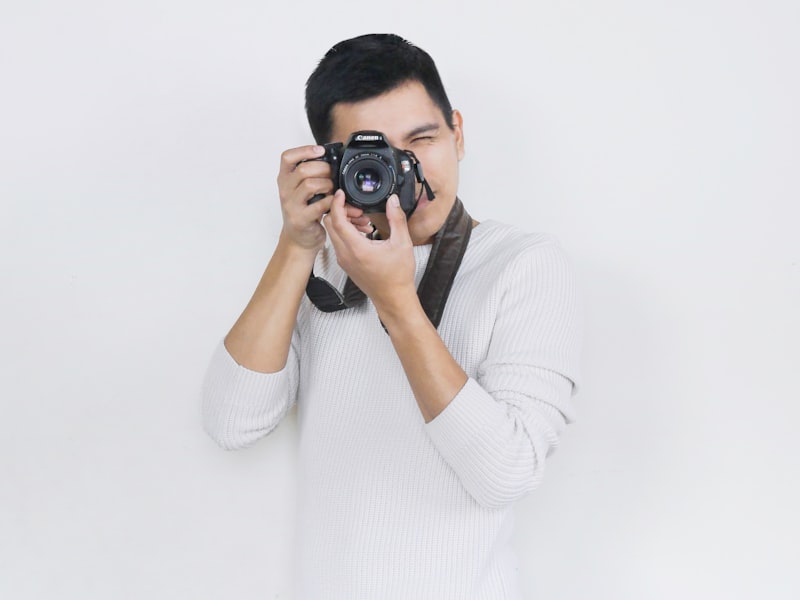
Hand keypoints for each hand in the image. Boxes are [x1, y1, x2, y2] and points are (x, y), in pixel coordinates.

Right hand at [277, 145, 371, 250]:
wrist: (299, 238)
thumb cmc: (304, 210)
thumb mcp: (301, 190)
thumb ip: (310, 175)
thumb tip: (331, 158)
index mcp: (284, 179)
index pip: (287, 157)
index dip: (304, 150)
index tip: (320, 150)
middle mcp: (285, 190)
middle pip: (303, 170)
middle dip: (323, 168)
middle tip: (333, 173)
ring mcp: (291, 205)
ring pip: (310, 185)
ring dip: (327, 184)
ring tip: (333, 188)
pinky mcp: (301, 219)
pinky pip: (319, 205)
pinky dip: (331, 201)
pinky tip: (334, 201)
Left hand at [325, 191, 417, 313]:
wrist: (393, 299)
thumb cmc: (397, 276)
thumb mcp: (402, 243)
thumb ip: (397, 219)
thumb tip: (393, 201)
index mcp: (357, 248)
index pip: (337, 220)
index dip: (337, 203)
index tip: (341, 193)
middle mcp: (345, 255)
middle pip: (330, 224)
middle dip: (340, 211)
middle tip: (357, 207)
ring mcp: (344, 261)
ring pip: (333, 233)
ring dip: (344, 222)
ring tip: (363, 220)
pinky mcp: (346, 264)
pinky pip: (338, 243)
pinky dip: (346, 232)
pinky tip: (363, 232)